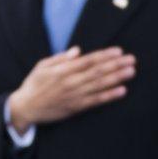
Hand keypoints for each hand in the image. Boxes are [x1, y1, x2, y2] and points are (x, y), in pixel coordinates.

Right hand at [7, 46, 135, 133]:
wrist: (26, 108)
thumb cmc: (34, 85)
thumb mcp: (42, 66)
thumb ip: (60, 58)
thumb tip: (77, 50)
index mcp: (62, 70)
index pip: (87, 60)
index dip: (104, 56)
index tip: (118, 51)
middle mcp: (70, 82)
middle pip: (97, 71)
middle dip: (115, 65)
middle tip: (131, 60)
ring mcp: (74, 95)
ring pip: (99, 85)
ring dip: (116, 78)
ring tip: (131, 72)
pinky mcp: (76, 107)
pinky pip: (96, 100)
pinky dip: (109, 95)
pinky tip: (122, 90)